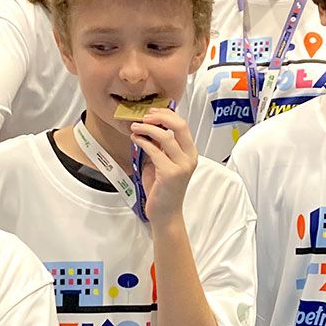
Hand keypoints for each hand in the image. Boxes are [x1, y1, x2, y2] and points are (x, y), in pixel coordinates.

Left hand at [130, 108, 197, 224]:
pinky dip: (143, 142)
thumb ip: (159, 147)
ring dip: (147, 128)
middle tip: (145, 116)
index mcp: (190, 153)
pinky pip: (154, 151)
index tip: (152, 112)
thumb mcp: (162, 163)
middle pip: (179, 125)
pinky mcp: (170, 173)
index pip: (182, 125)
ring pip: (165, 136)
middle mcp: (189, 158)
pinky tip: (135, 139)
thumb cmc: (163, 190)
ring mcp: (181, 166)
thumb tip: (148, 129)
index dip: (167, 114)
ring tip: (135, 127)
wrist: (166, 213)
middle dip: (160, 117)